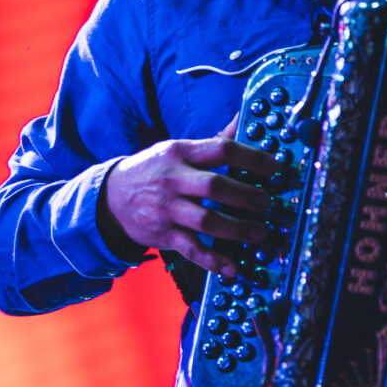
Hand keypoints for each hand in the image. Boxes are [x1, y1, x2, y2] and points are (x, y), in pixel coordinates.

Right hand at [103, 119, 277, 281]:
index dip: (251, 158)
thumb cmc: (155, 170)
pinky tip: (233, 268)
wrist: (111, 197)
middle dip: (246, 196)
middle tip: (268, 203)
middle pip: (215, 186)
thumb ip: (213, 140)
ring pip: (206, 221)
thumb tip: (243, 117)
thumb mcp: (178, 149)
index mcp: (181, 153)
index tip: (274, 167)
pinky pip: (191, 249)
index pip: (221, 149)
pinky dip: (213, 261)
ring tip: (260, 233)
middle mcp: (173, 180)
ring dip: (237, 229)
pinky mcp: (164, 235)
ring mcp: (167, 209)